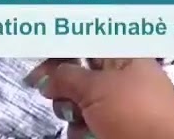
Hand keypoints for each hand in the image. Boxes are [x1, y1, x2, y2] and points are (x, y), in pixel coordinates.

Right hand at [24, 59, 173, 138]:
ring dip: (71, 111)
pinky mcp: (116, 129)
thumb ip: (67, 77)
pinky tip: (83, 134)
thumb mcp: (97, 88)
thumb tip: (47, 78)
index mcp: (123, 55)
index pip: (86, 44)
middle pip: (80, 75)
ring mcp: (120, 105)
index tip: (37, 63)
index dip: (59, 51)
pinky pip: (89, 124)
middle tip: (53, 94)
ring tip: (77, 119)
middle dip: (64, 86)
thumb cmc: (135, 112)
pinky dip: (81, 130)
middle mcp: (122, 77)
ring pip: (81, 102)